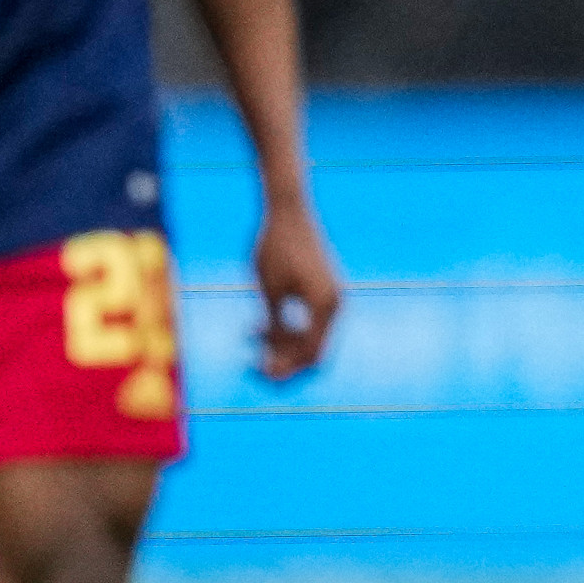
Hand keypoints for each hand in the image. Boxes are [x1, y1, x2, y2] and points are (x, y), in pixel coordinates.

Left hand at [249, 200, 342, 382]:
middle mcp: (336, 304)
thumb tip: (274, 362)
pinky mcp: (324, 290)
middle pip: (312, 350)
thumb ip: (275, 327)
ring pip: (309, 337)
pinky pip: (309, 322)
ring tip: (248, 336)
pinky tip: (257, 326)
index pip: (311, 354)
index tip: (257, 372)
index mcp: (325, 305)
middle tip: (251, 365)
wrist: (288, 210)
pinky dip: (286, 328)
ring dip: (280, 344)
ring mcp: (332, 297)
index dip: (286, 369)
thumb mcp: (269, 292)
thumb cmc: (275, 247)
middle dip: (282, 360)